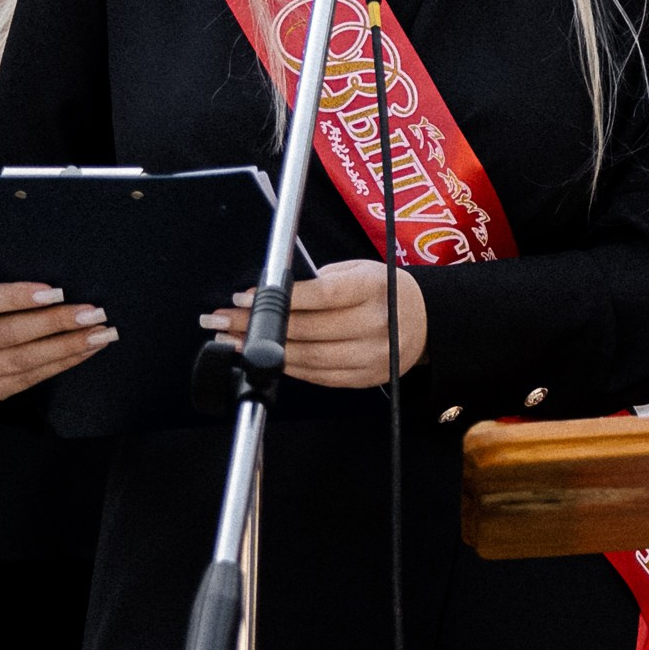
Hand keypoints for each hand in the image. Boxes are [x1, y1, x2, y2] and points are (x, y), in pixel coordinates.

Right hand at [0, 276, 113, 400]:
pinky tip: (87, 349)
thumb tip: (60, 273)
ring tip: (101, 333)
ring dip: (68, 347)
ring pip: (22, 361)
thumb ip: (6, 277)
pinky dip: (63, 362)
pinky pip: (30, 378)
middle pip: (6, 334)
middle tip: (94, 313)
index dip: (16, 297)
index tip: (57, 291)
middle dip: (55, 323)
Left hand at [201, 259, 427, 388]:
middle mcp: (376, 325)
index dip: (280, 298)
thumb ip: (320, 280)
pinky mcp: (365, 379)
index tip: (244, 297)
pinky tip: (264, 357)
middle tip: (224, 320)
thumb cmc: (382, 290)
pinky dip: (287, 366)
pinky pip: (318, 376)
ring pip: (309, 358)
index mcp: (374, 288)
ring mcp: (372, 356)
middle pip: (308, 330)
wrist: (425, 322)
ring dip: (264, 351)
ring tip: (233, 342)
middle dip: (259, 326)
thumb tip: (268, 293)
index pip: (322, 295)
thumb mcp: (359, 271)